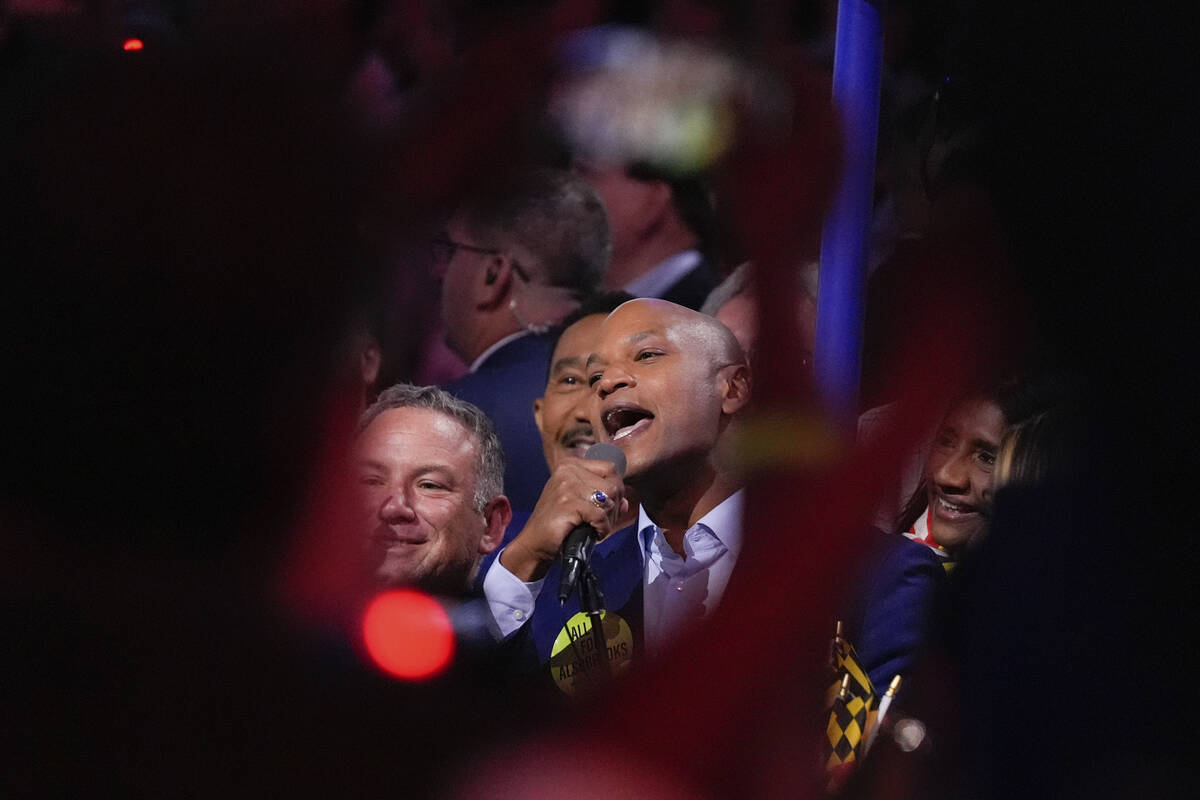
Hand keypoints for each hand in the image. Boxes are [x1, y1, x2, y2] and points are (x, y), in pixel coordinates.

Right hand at [499, 457, 626, 581]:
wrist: (534, 544)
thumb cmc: (558, 525)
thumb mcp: (581, 504)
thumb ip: (604, 499)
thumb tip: (625, 501)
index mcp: (570, 465)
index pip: (610, 468)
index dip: (617, 489)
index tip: (609, 507)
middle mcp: (568, 470)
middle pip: (613, 484)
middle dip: (615, 507)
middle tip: (604, 522)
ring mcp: (567, 486)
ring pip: (609, 499)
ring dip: (609, 519)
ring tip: (597, 527)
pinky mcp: (568, 504)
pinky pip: (601, 515)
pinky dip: (602, 529)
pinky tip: (594, 533)